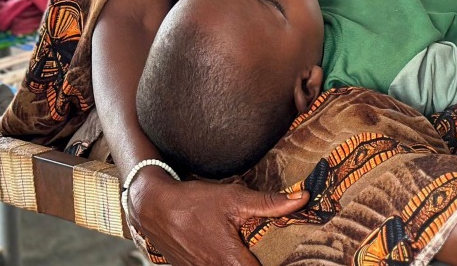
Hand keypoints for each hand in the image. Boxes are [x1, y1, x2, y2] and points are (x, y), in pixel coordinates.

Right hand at [128, 169, 308, 265]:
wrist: (154, 207)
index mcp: (228, 258)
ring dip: (241, 263)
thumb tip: (302, 198)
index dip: (274, 265)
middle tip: (275, 254)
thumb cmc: (194, 202)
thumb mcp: (234, 198)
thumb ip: (269, 203)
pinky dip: (225, 263)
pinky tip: (232, 254)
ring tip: (251, 253)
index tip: (289, 260)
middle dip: (258, 262)